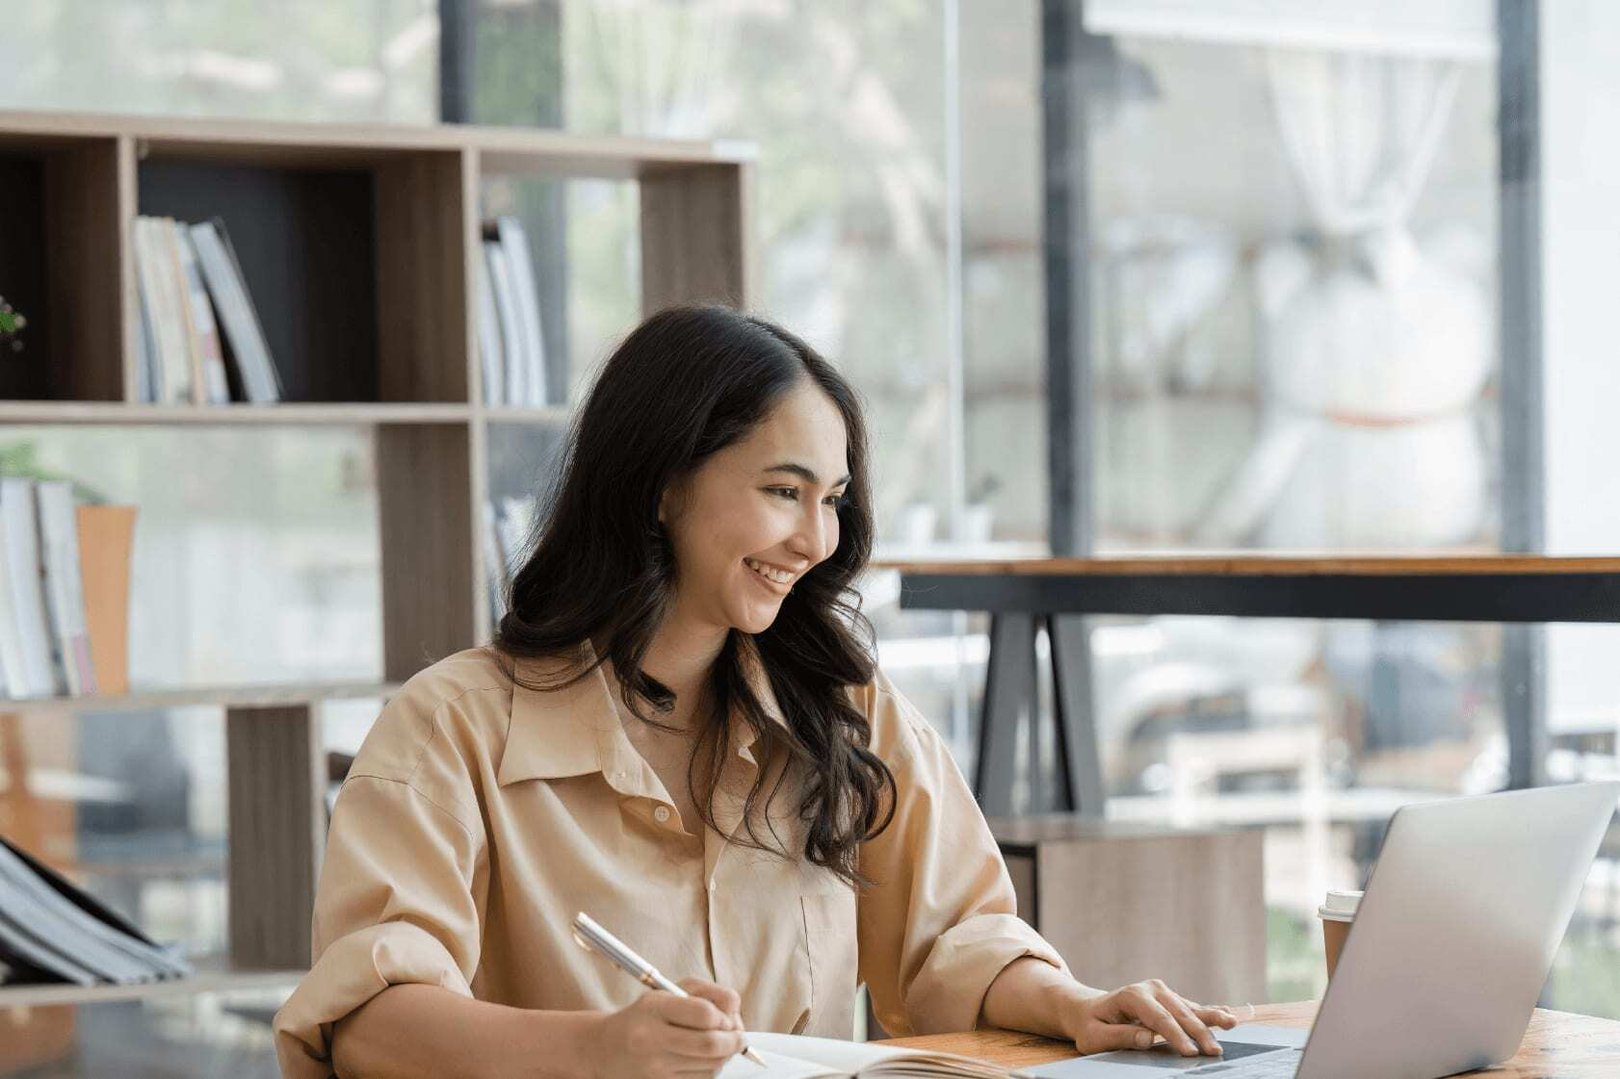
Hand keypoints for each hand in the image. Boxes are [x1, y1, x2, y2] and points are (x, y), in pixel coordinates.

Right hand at [583, 977, 747, 1078]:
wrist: (606, 1048)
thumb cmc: (646, 1016)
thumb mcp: (670, 991)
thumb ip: (707, 993)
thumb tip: (735, 1010)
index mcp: (655, 1008)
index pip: (704, 1014)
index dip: (724, 1017)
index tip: (727, 1017)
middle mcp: (652, 1039)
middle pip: (711, 1044)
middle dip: (734, 1040)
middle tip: (739, 1036)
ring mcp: (655, 1067)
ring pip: (711, 1066)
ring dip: (725, 1055)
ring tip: (720, 1045)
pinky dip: (711, 1069)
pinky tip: (703, 1059)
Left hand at [1061, 979, 1238, 1056]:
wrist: (1089, 1009)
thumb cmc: (1091, 1026)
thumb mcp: (1095, 1036)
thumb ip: (1120, 1036)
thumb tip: (1147, 1039)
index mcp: (1131, 995)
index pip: (1159, 1019)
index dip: (1177, 1037)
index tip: (1191, 1054)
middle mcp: (1150, 988)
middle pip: (1179, 1013)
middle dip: (1199, 1033)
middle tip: (1214, 1052)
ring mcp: (1162, 991)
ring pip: (1190, 1008)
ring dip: (1211, 1020)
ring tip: (1232, 1023)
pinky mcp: (1170, 998)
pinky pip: (1192, 1007)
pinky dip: (1210, 1012)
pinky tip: (1228, 1014)